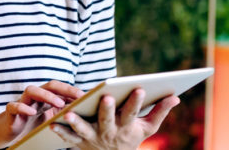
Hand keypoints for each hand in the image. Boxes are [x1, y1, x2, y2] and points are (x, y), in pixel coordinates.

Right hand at [0, 81, 83, 147]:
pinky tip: (32, 112)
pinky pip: (14, 106)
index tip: (89, 95)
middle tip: (79, 96)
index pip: (60, 89)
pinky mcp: (10, 112)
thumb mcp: (48, 121)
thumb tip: (83, 115)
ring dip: (46, 96)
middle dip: (64, 89)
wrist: (5, 134)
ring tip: (60, 104)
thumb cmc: (28, 126)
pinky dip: (22, 107)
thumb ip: (60, 115)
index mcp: (44, 99)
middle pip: (49, 86)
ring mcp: (21, 103)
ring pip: (32, 90)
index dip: (73, 91)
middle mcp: (33, 97)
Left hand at [50, 89, 179, 149]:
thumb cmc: (131, 137)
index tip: (139, 88)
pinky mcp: (78, 141)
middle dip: (107, 110)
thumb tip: (176, 96)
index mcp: (126, 126)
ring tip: (70, 114)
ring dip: (77, 122)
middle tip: (106, 97)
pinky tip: (52, 124)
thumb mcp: (147, 128)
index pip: (132, 112)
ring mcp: (93, 137)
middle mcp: (109, 132)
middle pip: (107, 120)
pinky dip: (60, 131)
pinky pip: (68, 138)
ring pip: (84, 130)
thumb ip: (160, 112)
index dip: (136, 101)